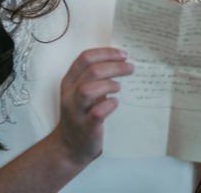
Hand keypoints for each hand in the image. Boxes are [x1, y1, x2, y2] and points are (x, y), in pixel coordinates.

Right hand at [50, 47, 133, 165]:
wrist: (69, 147)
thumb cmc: (82, 113)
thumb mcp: (83, 91)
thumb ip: (96, 77)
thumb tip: (121, 60)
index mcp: (69, 81)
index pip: (85, 58)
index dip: (106, 53)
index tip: (123, 54)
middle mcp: (70, 94)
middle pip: (91, 71)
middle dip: (114, 66)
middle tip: (130, 67)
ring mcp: (76, 111)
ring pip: (88, 90)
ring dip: (109, 84)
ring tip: (119, 87)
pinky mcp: (85, 126)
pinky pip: (97, 113)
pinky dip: (109, 105)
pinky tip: (115, 103)